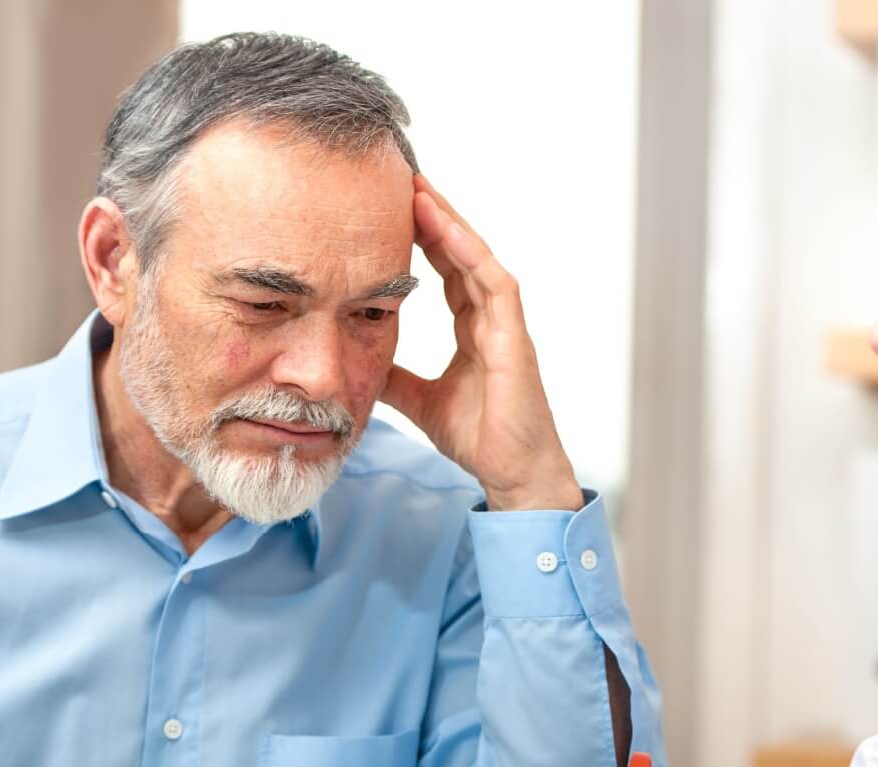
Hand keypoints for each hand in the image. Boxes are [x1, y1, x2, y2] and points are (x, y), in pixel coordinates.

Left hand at [382, 175, 582, 511]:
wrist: (514, 475)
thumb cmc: (482, 440)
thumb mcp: (422, 401)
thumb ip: (398, 378)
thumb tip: (361, 362)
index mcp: (474, 331)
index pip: (448, 271)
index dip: (423, 238)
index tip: (390, 210)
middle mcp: (492, 321)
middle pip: (462, 254)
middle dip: (435, 216)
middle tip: (402, 180)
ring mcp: (506, 327)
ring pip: (479, 260)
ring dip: (451, 225)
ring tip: (421, 192)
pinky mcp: (515, 340)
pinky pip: (497, 286)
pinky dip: (473, 256)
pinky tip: (450, 232)